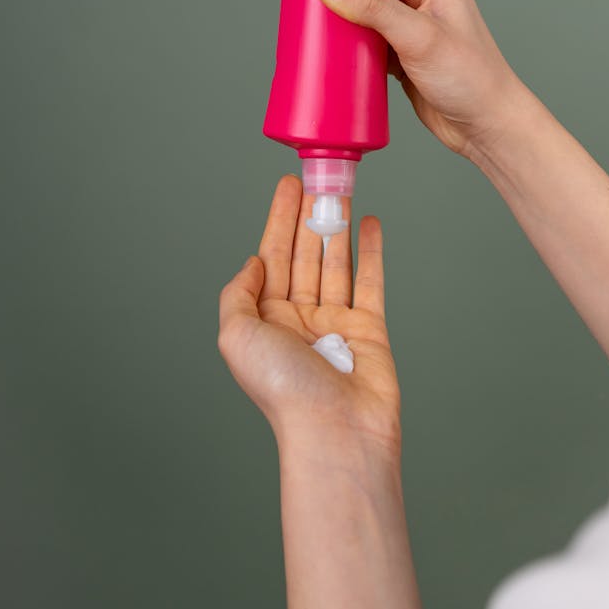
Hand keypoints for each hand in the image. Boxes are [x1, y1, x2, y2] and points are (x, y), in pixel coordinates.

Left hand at [218, 175, 400, 454]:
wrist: (335, 431)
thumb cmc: (283, 390)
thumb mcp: (237, 337)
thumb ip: (238, 293)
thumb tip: (253, 262)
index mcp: (266, 319)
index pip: (272, 256)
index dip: (278, 219)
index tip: (287, 185)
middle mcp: (299, 317)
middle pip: (304, 253)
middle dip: (308, 215)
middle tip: (318, 177)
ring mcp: (336, 322)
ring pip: (336, 261)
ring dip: (339, 225)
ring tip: (344, 191)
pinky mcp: (370, 328)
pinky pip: (370, 281)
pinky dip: (372, 251)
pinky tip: (371, 225)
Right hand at [312, 0, 526, 155]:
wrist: (486, 126)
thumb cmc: (471, 76)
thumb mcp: (417, 35)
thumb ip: (371, 6)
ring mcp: (410, 25)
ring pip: (366, 8)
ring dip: (343, 11)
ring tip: (310, 10)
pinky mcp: (400, 53)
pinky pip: (366, 37)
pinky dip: (349, 40)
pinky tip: (328, 43)